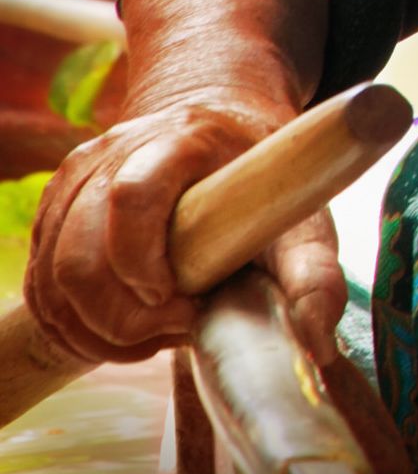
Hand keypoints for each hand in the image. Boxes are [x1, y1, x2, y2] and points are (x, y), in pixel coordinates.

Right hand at [24, 91, 342, 362]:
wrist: (223, 127)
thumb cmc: (266, 178)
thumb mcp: (305, 214)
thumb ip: (314, 275)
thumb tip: (319, 346)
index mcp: (184, 139)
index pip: (133, 196)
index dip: (142, 261)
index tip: (180, 301)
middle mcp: (117, 151)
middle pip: (80, 256)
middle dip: (121, 318)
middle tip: (175, 329)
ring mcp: (77, 177)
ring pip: (54, 278)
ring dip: (98, 329)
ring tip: (156, 333)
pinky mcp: (56, 205)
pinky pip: (42, 283)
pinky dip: (77, 323)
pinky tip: (126, 328)